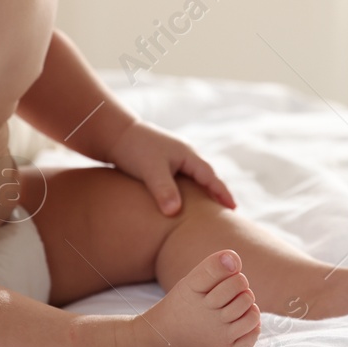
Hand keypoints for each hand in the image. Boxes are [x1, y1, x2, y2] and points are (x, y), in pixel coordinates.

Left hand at [107, 119, 235, 214]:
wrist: (114, 133)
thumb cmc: (134, 149)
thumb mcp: (150, 170)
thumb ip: (164, 190)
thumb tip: (174, 212)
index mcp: (188, 155)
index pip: (210, 177)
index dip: (222, 193)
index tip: (233, 209)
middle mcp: (184, 155)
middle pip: (206, 177)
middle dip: (216, 193)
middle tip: (228, 212)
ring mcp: (174, 158)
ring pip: (194, 178)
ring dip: (202, 192)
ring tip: (209, 209)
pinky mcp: (162, 163)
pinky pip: (182, 179)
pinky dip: (188, 190)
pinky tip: (184, 200)